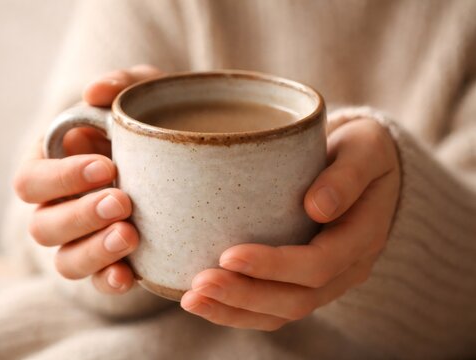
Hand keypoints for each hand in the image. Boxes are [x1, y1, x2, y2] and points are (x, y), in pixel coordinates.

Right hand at [13, 64, 162, 293]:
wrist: (184, 157)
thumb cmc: (147, 123)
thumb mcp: (141, 95)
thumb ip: (119, 86)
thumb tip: (95, 93)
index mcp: (54, 168)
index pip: (32, 180)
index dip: (62, 177)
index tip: (107, 166)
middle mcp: (60, 207)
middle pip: (44, 226)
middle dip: (81, 215)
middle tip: (123, 201)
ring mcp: (84, 239)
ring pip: (66, 260)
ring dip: (94, 251)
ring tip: (130, 236)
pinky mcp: (111, 261)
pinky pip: (98, 281)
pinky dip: (110, 280)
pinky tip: (130, 276)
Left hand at [181, 118, 400, 330]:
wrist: (364, 166)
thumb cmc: (362, 151)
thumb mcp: (366, 148)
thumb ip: (348, 175)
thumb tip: (317, 206)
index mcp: (362, 238)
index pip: (318, 265)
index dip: (274, 266)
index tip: (228, 255)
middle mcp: (346, 268)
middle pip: (296, 299)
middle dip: (244, 295)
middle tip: (199, 283)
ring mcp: (325, 279)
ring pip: (281, 312)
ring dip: (234, 310)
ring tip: (192, 299)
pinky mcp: (303, 279)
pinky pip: (272, 307)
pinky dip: (237, 310)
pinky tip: (205, 301)